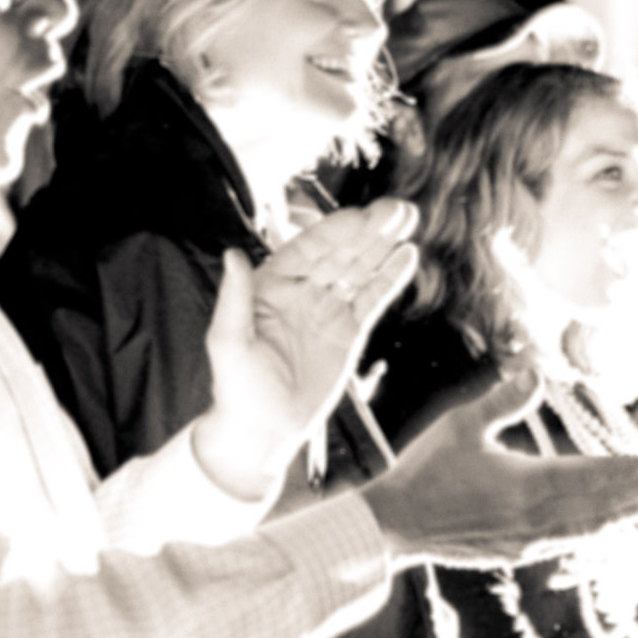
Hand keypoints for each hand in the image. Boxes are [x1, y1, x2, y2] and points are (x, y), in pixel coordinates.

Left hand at [194, 202, 424, 496]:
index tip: (363, 216)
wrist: (264, 429)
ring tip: (408, 219)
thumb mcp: (228, 343)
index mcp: (270, 285)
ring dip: (383, 245)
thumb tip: (232, 254)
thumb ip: (234, 298)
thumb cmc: (238, 388)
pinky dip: (390, 279)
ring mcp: (327, 309)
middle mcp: (301, 291)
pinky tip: (407, 257)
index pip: (308, 250)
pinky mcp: (349, 332)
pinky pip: (371, 299)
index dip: (336, 231)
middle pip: (340, 253)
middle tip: (398, 208)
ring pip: (359, 270)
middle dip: (369, 230)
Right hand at [361, 374, 637, 565]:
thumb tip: (535, 372)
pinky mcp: (514, 553)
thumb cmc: (424, 471)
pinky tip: (600, 532)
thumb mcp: (461, 426)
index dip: (622, 471)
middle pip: (595, 504)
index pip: (588, 476)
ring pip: (584, 528)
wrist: (395, 525)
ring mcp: (525, 539)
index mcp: (525, 483)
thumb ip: (503, 401)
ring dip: (617, 517)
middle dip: (631, 493)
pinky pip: (564, 544)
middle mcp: (533, 516)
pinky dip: (590, 536)